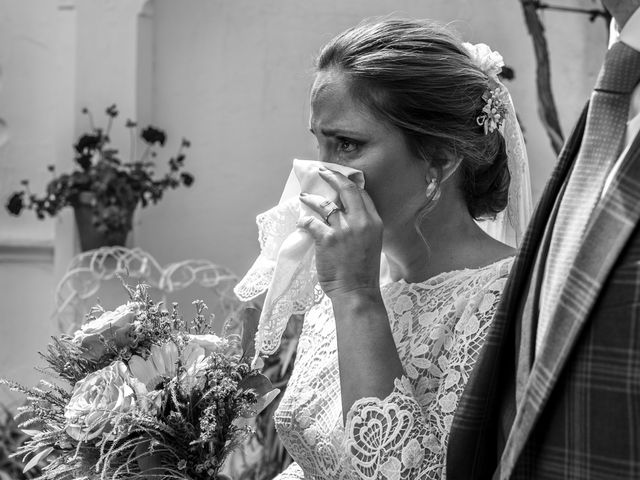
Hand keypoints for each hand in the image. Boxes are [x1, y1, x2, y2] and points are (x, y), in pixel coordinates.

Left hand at [298, 167, 382, 299]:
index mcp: (374, 222)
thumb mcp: (371, 243)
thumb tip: (345, 214)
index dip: (348, 183)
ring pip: (324, 204)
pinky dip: (304, 222)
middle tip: (321, 172)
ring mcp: (344, 229)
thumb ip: (362, 227)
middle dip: (332, 177)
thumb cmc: (363, 272)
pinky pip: (311, 222)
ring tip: (303, 198)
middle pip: (346, 189)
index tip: (338, 179)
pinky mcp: (327, 239)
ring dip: (311, 199)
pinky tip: (301, 223)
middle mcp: (361, 222)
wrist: (357, 292)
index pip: (361, 194)